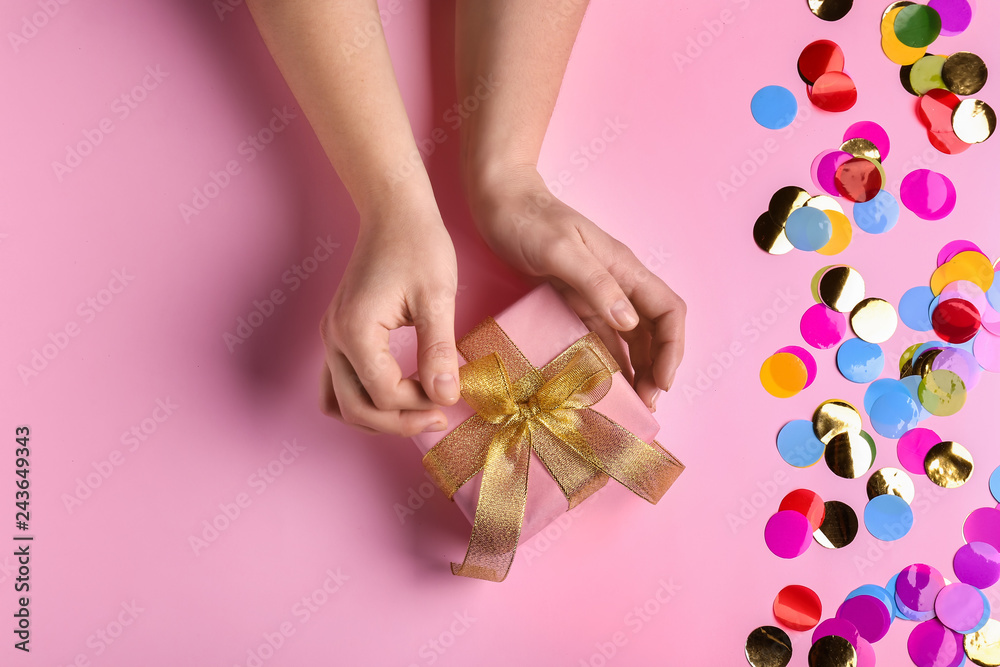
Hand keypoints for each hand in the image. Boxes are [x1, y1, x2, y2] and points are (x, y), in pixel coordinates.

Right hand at [318, 199, 460, 435]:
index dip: (419, 404)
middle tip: (440, 416)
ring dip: (378, 416)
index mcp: (356, 330)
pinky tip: (397, 394)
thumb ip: (438, 350)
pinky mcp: (338, 333)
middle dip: (399, 420)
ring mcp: (331, 337)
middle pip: (356, 407)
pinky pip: (338, 384)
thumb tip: (446, 397)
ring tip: (419, 410)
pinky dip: (363, 399)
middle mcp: (334, 338)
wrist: (394, 211)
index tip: (451, 393)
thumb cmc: (419, 245)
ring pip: (341, 402)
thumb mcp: (438, 297)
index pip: (383, 394)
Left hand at [465, 166, 685, 409]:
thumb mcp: (562, 250)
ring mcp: (597, 294)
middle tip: (644, 405)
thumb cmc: (529, 219)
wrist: (500, 201)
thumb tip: (630, 321)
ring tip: (629, 404)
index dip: (672, 347)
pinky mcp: (574, 301)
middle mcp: (618, 283)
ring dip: (636, 370)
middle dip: (657, 367)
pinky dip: (608, 362)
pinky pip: (601, 337)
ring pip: (630, 338)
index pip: (668, 311)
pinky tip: (603, 384)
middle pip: (654, 331)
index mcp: (625, 268)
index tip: (661, 382)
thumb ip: (596, 284)